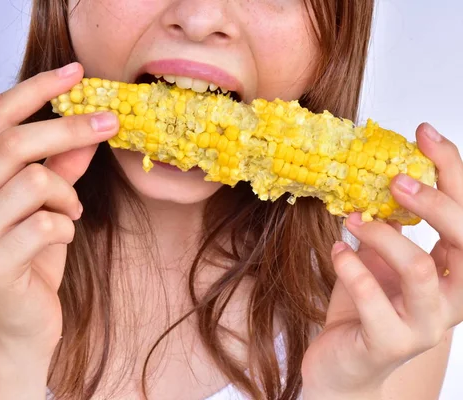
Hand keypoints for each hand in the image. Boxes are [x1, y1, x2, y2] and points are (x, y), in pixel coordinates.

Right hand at [0, 62, 118, 356]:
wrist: (17, 326)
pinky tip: (63, 236)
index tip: (76, 71)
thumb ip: (61, 163)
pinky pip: (48, 223)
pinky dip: (68, 225)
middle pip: (15, 142)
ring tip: (72, 211)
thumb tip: (90, 124)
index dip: (37, 89)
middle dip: (71, 128)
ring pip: (35, 181)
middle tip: (111, 123)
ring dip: (67, 194)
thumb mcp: (48, 202)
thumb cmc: (30, 258)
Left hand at [301, 123, 462, 397]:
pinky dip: (352, 268)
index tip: (424, 132)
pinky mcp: (389, 344)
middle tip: (395, 179)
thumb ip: (388, 224)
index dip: (452, 169)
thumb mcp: (381, 258)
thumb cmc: (365, 307)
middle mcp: (452, 299)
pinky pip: (374, 301)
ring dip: (383, 236)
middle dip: (434, 202)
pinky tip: (338, 252)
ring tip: (353, 219)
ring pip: (420, 271)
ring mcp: (424, 326)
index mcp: (455, 271)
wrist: (342, 363)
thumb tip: (374, 170)